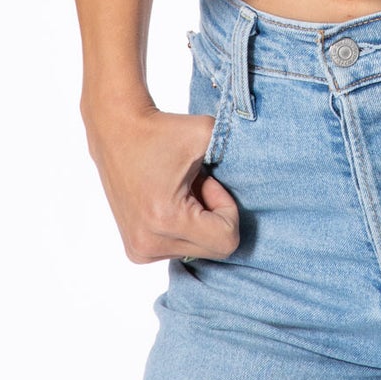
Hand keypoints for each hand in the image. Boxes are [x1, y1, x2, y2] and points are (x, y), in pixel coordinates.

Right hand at [85, 103, 240, 265]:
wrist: (117, 130)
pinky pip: (178, 248)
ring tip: (178, 189)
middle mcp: (149, 243)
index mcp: (167, 220)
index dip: (227, 209)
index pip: (226, 241)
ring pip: (197, 249)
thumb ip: (236, 155)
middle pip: (213, 249)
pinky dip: (182, 225)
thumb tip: (263, 178)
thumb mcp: (207, 134)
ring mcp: (139, 250)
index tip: (210, 181)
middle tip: (196, 183)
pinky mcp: (135, 249)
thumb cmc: (163, 130)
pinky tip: (167, 200)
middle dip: (213, 215)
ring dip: (197, 220)